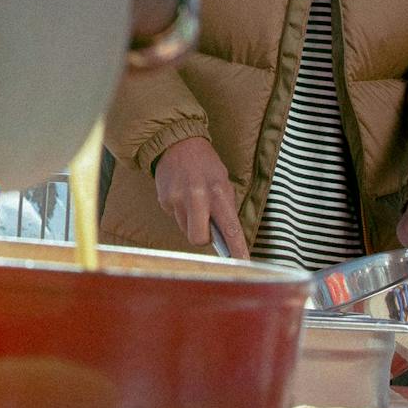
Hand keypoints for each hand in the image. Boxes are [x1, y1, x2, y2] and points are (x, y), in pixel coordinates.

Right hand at [153, 137, 248, 257]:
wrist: (176, 142)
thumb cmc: (205, 163)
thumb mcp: (222, 180)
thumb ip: (225, 207)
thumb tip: (226, 236)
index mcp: (218, 191)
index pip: (230, 228)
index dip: (237, 250)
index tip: (243, 264)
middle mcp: (197, 196)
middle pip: (199, 238)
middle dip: (203, 237)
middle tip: (206, 223)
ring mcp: (177, 199)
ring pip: (186, 229)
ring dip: (191, 222)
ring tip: (192, 200)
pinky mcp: (164, 200)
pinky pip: (175, 218)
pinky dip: (180, 212)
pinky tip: (181, 195)